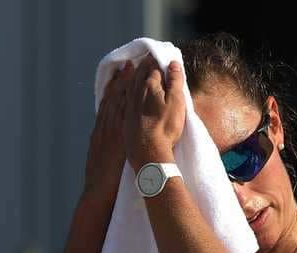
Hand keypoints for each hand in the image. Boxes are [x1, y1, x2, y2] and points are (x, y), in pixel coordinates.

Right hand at [83, 61, 133, 203]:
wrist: (98, 194)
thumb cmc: (103, 181)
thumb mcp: (103, 159)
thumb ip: (109, 146)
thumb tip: (117, 140)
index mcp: (100, 133)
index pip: (107, 105)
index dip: (114, 88)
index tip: (121, 73)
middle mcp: (103, 130)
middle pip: (111, 100)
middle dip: (120, 81)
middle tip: (129, 63)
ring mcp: (108, 135)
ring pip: (115, 105)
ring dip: (124, 86)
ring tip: (132, 70)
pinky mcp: (115, 142)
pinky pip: (121, 119)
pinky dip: (126, 104)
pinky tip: (133, 93)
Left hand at [124, 54, 185, 171]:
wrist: (147, 151)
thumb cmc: (165, 128)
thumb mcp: (176, 103)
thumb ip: (175, 82)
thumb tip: (173, 63)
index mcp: (149, 85)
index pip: (152, 67)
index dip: (155, 60)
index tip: (158, 56)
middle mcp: (135, 91)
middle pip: (137, 73)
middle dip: (142, 65)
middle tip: (145, 58)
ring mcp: (127, 104)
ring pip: (126, 84)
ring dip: (128, 74)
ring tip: (130, 67)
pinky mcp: (123, 117)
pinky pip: (119, 96)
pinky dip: (119, 89)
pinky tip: (119, 90)